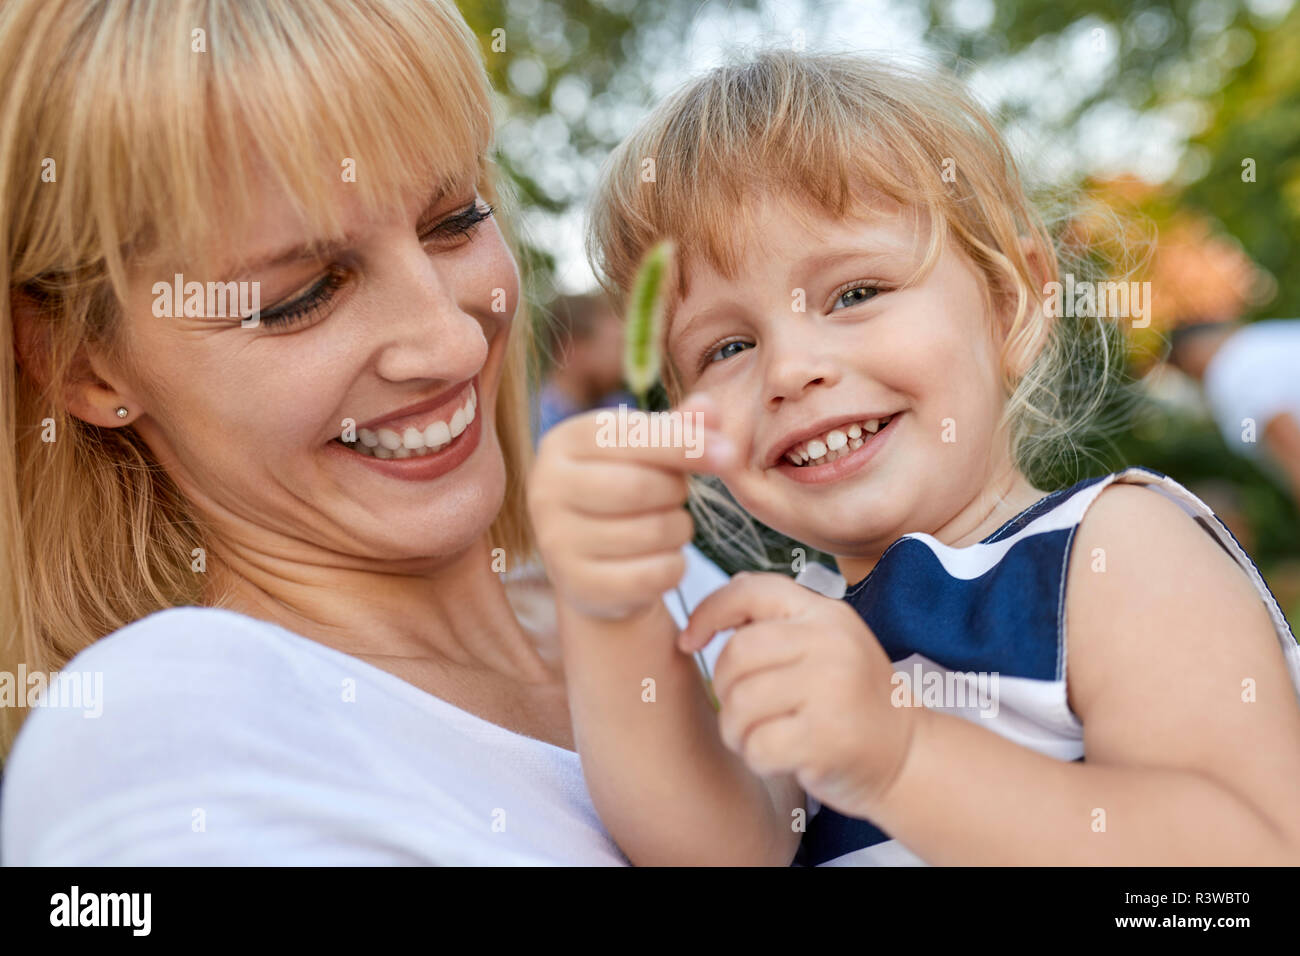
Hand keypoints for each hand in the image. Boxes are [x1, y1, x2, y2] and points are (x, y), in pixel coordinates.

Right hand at [526, 395, 735, 621]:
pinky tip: (663, 558)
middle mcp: (546, 488)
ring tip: (669, 526)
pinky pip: (652, 574)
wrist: (592, 565)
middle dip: (676, 491)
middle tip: (678, 495)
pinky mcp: (578, 585)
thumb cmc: (624, 492)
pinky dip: (674, 566)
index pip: (629, 434)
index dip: (685, 443)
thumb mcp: (646, 452)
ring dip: (680, 529)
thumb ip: (678, 428)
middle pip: (639, 486)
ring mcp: (556, 541)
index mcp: (562, 442)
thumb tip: (708, 409)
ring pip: (652, 532)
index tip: (728, 453)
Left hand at [678, 572, 919, 818]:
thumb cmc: (848, 700)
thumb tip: (712, 611)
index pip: (750, 590)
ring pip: (740, 704)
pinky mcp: (828, 738)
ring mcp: (832, 689)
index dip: (708, 611)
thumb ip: (776, 623)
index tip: (691, 641)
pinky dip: (757, 758)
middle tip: (740, 708)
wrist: (906, 755)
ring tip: (759, 735)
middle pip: (736, 653)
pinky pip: (758, 745)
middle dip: (723, 686)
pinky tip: (780, 757)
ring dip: (736, 729)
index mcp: (825, 613)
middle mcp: (831, 642)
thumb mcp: (824, 644)